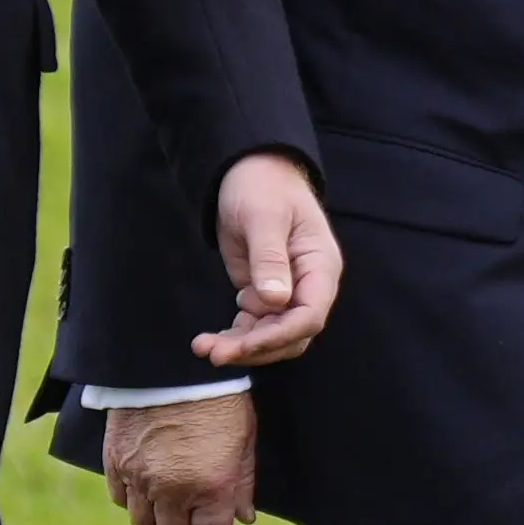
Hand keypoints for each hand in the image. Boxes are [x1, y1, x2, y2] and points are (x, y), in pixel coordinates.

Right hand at [104, 393, 256, 524]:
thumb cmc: (219, 396)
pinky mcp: (116, 460)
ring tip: (171, 509)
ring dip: (160, 523)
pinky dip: (134, 500)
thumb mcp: (244, 438)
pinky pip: (121, 498)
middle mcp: (173, 491)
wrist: (173, 359)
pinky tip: (146, 488)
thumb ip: (243, 482)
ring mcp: (140, 478)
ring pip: (145, 524)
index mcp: (211, 489)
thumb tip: (243, 518)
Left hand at [199, 151, 341, 367]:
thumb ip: (270, 258)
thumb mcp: (264, 216)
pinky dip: (234, 337)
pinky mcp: (262, 294)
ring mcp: (285, 292)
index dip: (280, 336)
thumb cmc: (262, 185)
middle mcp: (308, 286)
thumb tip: (277, 301)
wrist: (247, 171)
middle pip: (290, 335)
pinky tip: (209, 339)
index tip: (246, 344)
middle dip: (255, 348)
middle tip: (215, 353)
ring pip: (270, 337)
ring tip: (203, 348)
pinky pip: (253, 327)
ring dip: (240, 347)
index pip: (309, 315)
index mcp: (319, 266)